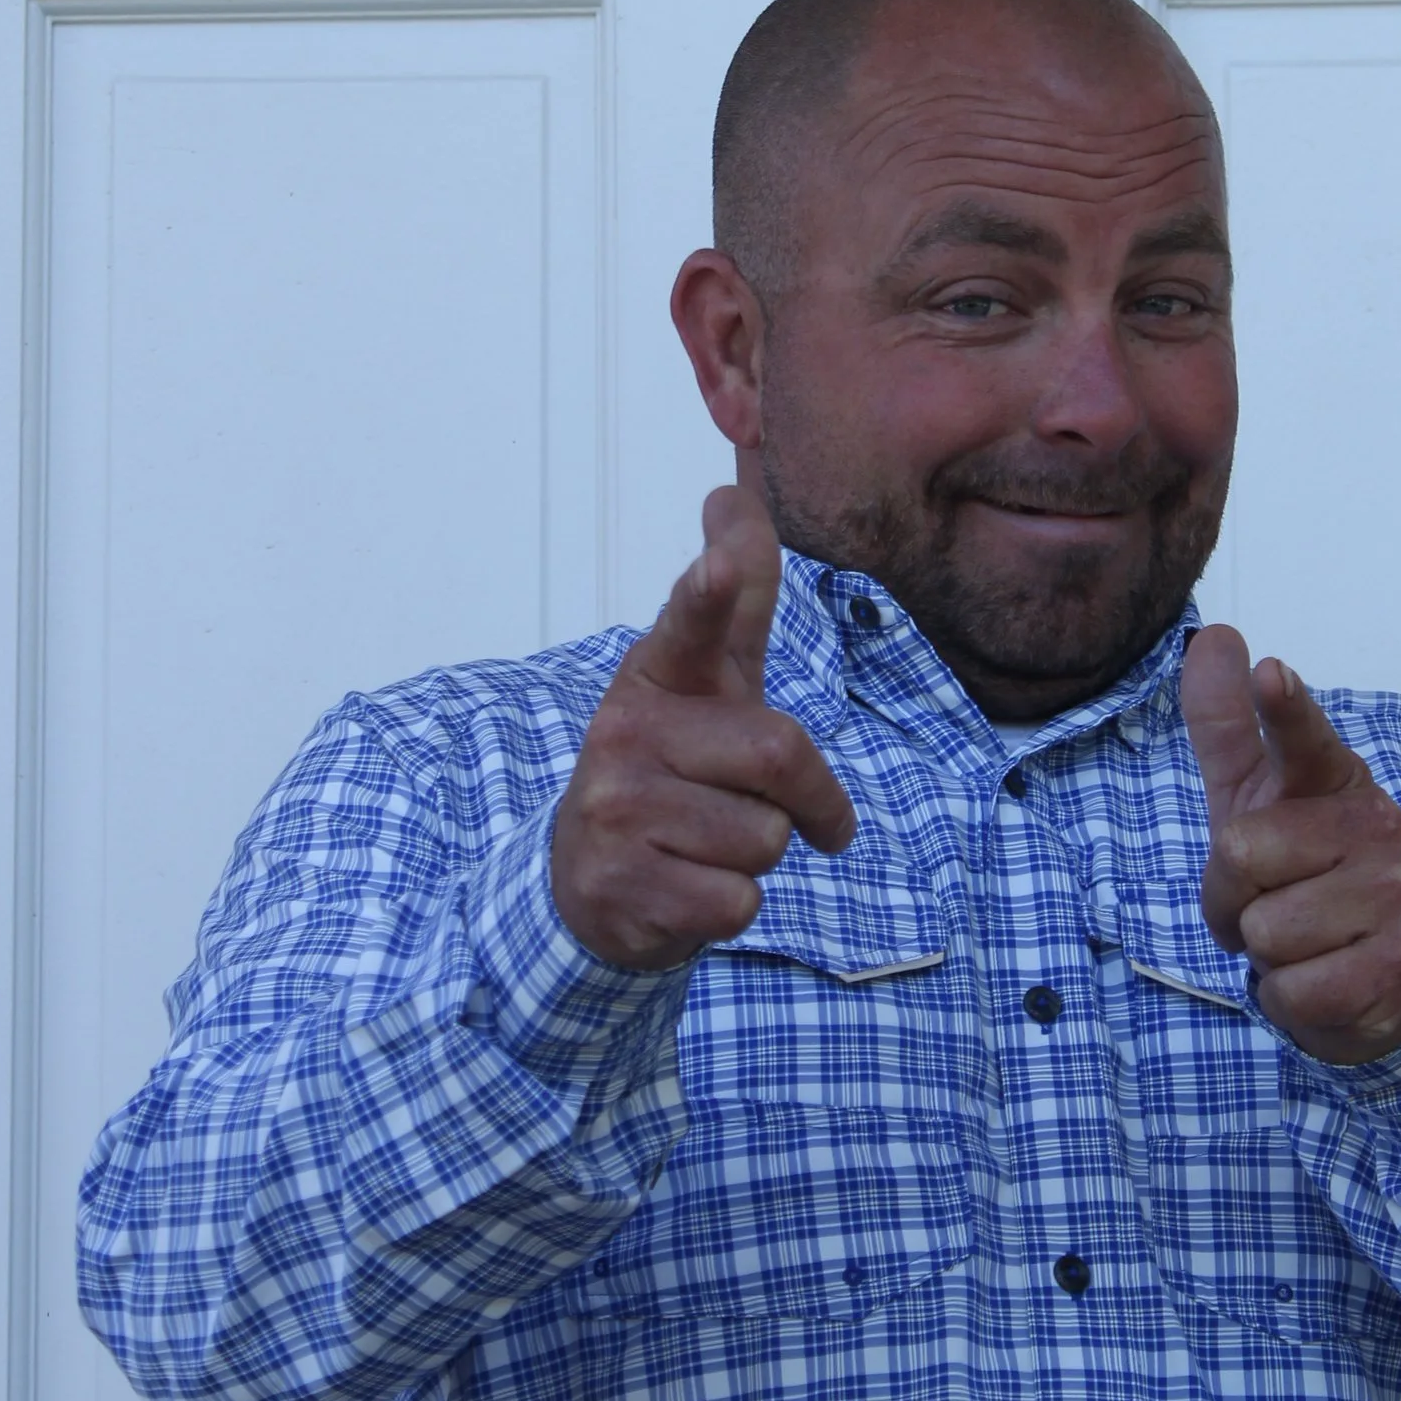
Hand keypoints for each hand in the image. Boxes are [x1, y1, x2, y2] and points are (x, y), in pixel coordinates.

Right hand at [550, 485, 855, 969]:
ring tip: (707, 844)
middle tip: (788, 811)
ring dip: (761, 856)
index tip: (719, 563)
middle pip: (779, 754)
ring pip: (764, 839)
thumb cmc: (674, 765)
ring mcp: (614, 811)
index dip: (710, 591)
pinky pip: (737, 901)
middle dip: (809, 798)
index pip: (689, 623)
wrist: (590, 881)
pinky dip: (732, 905)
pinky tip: (685, 888)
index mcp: (656, 676)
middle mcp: (624, 733)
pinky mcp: (621, 884)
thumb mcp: (706, 683)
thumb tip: (728, 495)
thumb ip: (734, 597)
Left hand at [1178, 626, 1400, 1066]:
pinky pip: (1288, 987)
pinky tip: (1325, 980)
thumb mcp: (1255, 800)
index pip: (1304, 739)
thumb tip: (1214, 636)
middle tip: (1276, 902)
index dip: (1284, 708)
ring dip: (1265, 953)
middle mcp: (1374, 828)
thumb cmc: (1304, 876)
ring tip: (1306, 942)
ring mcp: (1393, 897)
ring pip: (1261, 929)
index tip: (1270, 673)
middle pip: (1239, 853)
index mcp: (1334, 782)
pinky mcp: (1395, 966)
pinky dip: (1289, 999)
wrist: (1378, 983)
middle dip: (1235, 897)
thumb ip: (1228, 724)